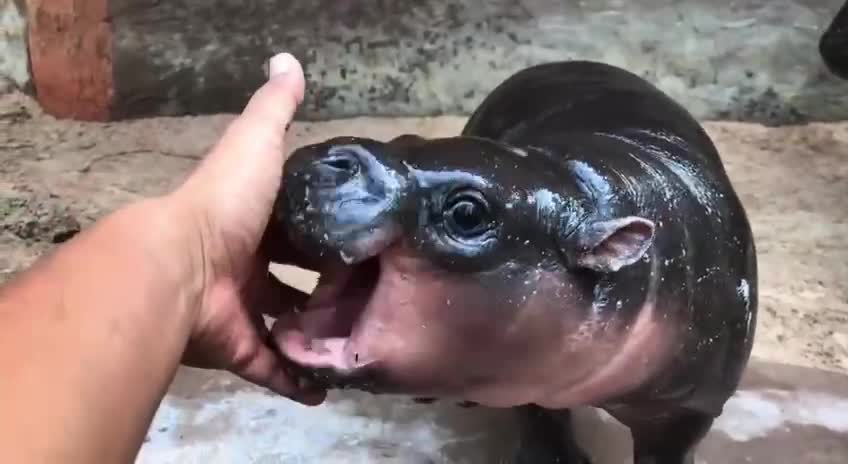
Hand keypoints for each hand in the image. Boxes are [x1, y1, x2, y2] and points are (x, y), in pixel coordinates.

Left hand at [164, 53, 323, 404]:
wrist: (180, 266)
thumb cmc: (225, 204)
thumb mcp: (255, 144)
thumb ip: (274, 110)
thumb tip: (288, 62)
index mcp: (248, 223)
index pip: (288, 230)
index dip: (319, 234)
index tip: (358, 241)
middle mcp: (242, 269)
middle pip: (287, 282)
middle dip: (321, 292)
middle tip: (366, 298)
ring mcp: (240, 312)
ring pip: (283, 329)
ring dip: (312, 338)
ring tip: (355, 342)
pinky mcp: (239, 349)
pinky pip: (272, 368)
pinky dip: (297, 382)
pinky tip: (328, 388)